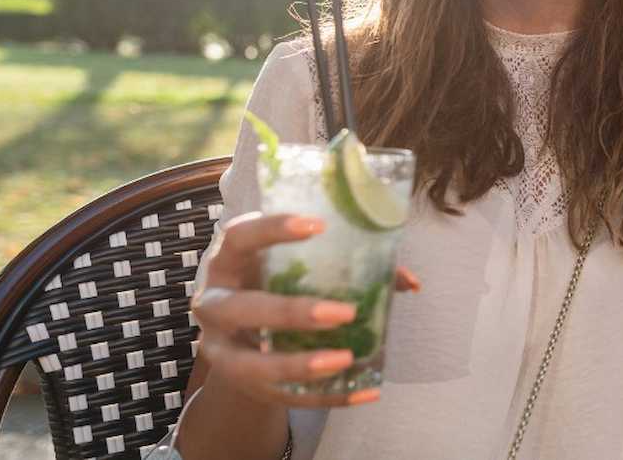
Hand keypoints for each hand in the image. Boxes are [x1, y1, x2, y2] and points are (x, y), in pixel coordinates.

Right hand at [191, 212, 420, 407]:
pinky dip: (323, 397)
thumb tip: (409, 281)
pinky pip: (279, 396)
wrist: (239, 332)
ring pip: (250, 364)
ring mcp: (220, 347)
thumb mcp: (296, 267)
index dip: (273, 229)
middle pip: (242, 308)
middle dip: (292, 313)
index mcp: (229, 260)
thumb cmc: (275, 284)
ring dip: (298, 365)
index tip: (318, 226)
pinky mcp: (238, 383)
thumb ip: (349, 266)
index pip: (239, 235)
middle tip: (344, 313)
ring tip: (345, 360)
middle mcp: (214, 302)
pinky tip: (363, 393)